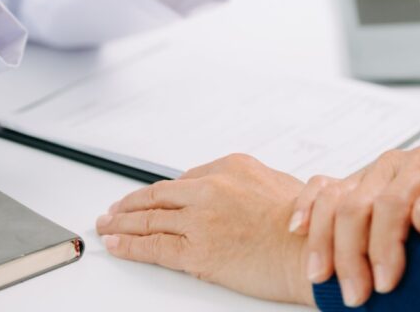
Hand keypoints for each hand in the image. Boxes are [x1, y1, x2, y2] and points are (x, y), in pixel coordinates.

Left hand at [97, 154, 314, 305]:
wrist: (314, 252)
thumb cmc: (308, 226)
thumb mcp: (279, 186)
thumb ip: (248, 186)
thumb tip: (235, 194)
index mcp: (229, 167)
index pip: (183, 180)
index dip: (161, 194)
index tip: (148, 199)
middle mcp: (210, 188)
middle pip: (158, 195)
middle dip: (131, 203)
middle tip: (114, 209)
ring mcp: (200, 219)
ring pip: (149, 218)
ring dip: (121, 222)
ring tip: (106, 226)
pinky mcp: (196, 251)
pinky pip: (152, 246)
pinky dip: (129, 245)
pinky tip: (116, 244)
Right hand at [289, 147, 419, 306]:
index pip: (393, 203)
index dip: (384, 245)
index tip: (385, 283)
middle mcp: (391, 164)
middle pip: (355, 205)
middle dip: (350, 254)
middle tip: (355, 295)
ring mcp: (368, 173)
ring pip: (331, 199)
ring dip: (322, 241)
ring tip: (320, 277)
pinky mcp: (353, 184)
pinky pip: (320, 188)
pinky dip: (305, 208)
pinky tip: (299, 231)